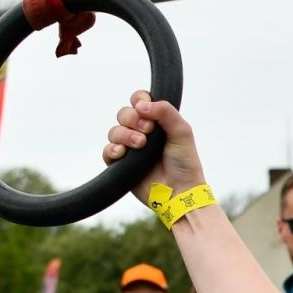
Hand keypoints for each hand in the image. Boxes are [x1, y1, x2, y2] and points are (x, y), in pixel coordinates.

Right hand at [102, 90, 206, 205]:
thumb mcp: (182, 132)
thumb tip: (141, 104)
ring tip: (140, 144)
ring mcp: (131, 149)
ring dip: (125, 134)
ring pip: (114, 131)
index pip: (139, 101)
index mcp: (157, 122)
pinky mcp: (122, 165)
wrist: (180, 192)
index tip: (145, 108)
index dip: (139, 100)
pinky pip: (108, 151)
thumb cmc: (185, 163)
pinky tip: (123, 153)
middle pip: (124, 114)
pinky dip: (113, 149)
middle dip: (132, 119)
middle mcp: (142, 133)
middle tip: (148, 130)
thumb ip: (166, 112)